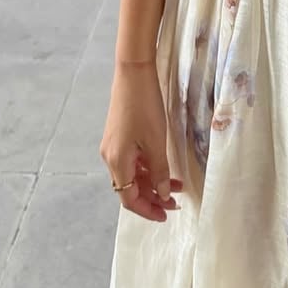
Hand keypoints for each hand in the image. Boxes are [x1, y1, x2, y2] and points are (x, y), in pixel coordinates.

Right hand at [99, 61, 182, 223]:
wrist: (134, 72)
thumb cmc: (144, 105)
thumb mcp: (156, 141)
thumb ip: (160, 171)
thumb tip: (163, 194)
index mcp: (117, 161)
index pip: (129, 198)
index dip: (148, 209)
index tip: (166, 215)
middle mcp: (111, 157)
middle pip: (130, 188)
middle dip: (152, 198)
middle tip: (175, 204)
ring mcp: (114, 146)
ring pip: (133, 174)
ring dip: (153, 182)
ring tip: (177, 186)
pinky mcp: (119, 135)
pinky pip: (133, 160)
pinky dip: (148, 167)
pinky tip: (164, 167)